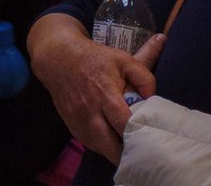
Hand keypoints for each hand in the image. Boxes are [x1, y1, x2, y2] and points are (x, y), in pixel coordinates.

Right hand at [32, 24, 161, 162]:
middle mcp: (90, 110)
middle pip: (109, 144)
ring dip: (113, 152)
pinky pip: (88, 143)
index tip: (150, 141)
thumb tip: (153, 98)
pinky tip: (111, 141)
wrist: (58, 58)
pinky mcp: (70, 123)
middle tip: (140, 152)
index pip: (123, 122)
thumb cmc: (94, 59)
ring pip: (99, 148)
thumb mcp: (123, 60)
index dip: (138, 134)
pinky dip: (101, 146)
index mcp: (106, 94)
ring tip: (128, 149)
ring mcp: (78, 119)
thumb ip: (144, 77)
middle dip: (126, 153)